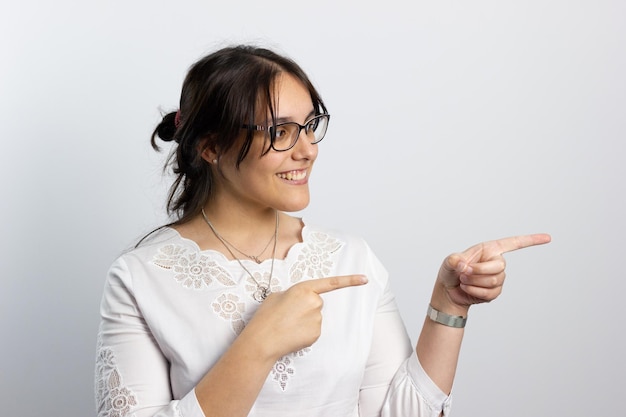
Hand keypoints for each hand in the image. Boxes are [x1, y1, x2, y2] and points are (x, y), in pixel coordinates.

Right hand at [245, 274, 367, 358]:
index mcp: (304, 289)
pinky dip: (305, 332)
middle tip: (287, 314)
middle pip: (317, 302)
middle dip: (305, 307)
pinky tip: (292, 333)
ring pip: (315, 317)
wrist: (262, 340)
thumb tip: (300, 300)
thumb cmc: (266, 317)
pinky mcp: (316, 334)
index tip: (365, 279)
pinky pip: (313, 329)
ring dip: (304, 320)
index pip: (331, 283)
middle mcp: (315, 302)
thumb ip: (294, 294)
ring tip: (287, 324)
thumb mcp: (277, 296)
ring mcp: (317, 319)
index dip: (350, 280)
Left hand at [435, 234, 550, 311]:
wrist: (449, 291)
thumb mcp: (448, 262)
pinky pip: (491, 293)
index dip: (530, 240)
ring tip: (463, 280)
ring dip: (474, 282)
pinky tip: (467, 288)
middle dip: (479, 271)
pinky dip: (475, 292)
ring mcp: (497, 277)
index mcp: (489, 249)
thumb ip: (453, 260)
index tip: (548, 238)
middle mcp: (496, 262)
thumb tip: (461, 264)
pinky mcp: (495, 292)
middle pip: (500, 266)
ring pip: (495, 281)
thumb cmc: (450, 272)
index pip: (513, 243)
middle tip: (463, 272)